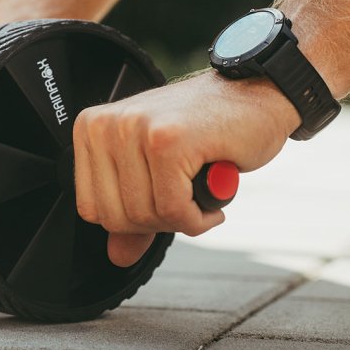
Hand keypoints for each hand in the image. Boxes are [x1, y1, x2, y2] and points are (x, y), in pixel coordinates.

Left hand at [73, 70, 299, 266]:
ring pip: (144, 215)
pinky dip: (199, 216)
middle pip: (114, 217)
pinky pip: (173, 209)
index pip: (91, 208)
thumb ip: (134, 213)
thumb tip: (118, 257)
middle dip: (157, 223)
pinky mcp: (168, 140)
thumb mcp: (159, 171)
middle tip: (186, 198)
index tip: (162, 201)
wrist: (258, 93)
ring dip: (183, 218)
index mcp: (92, 128)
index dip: (132, 220)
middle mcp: (106, 125)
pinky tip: (213, 193)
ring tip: (199, 189)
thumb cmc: (209, 128)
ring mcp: (136, 129)